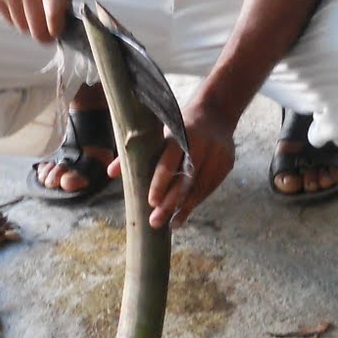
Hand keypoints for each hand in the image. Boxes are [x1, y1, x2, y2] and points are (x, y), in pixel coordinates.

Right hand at [0, 0, 71, 42]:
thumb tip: (63, 26)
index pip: (53, 18)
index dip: (56, 31)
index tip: (56, 32)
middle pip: (36, 30)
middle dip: (43, 34)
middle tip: (45, 29)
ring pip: (22, 28)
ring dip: (29, 25)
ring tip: (31, 9)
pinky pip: (8, 20)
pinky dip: (15, 17)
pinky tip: (18, 2)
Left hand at [112, 96, 235, 229]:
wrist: (216, 113)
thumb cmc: (179, 126)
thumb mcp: (159, 131)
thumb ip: (136, 152)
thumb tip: (110, 173)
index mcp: (182, 133)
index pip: (170, 160)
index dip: (160, 182)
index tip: (151, 201)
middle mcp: (203, 144)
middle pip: (186, 179)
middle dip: (170, 202)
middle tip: (155, 221)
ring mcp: (218, 155)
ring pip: (200, 187)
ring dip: (184, 208)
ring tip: (170, 224)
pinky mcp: (227, 164)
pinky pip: (210, 188)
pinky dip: (196, 202)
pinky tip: (183, 215)